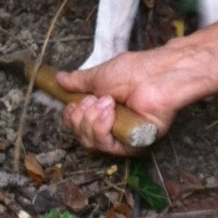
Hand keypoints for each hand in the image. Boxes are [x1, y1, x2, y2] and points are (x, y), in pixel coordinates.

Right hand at [57, 23, 217, 155]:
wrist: (158, 74)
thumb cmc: (134, 72)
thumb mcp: (99, 76)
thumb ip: (79, 82)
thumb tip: (60, 79)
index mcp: (103, 111)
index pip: (77, 125)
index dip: (70, 118)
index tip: (72, 104)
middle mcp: (112, 126)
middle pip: (81, 136)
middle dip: (80, 117)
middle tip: (92, 100)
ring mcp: (123, 136)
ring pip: (91, 142)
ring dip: (92, 120)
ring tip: (106, 102)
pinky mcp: (133, 143)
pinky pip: (108, 146)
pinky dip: (103, 128)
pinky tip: (110, 112)